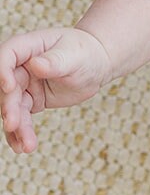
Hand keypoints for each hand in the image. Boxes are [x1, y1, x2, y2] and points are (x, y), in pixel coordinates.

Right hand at [0, 27, 112, 154]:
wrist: (96, 65)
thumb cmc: (86, 53)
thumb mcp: (75, 56)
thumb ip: (55, 61)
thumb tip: (36, 65)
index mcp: (29, 47)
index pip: (8, 54)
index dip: (3, 70)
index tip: (9, 87)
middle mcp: (21, 65)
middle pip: (7, 87)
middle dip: (9, 107)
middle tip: (13, 125)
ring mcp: (24, 84)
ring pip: (14, 106)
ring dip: (17, 127)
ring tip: (25, 146)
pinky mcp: (31, 100)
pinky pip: (22, 117)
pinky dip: (22, 132)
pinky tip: (22, 147)